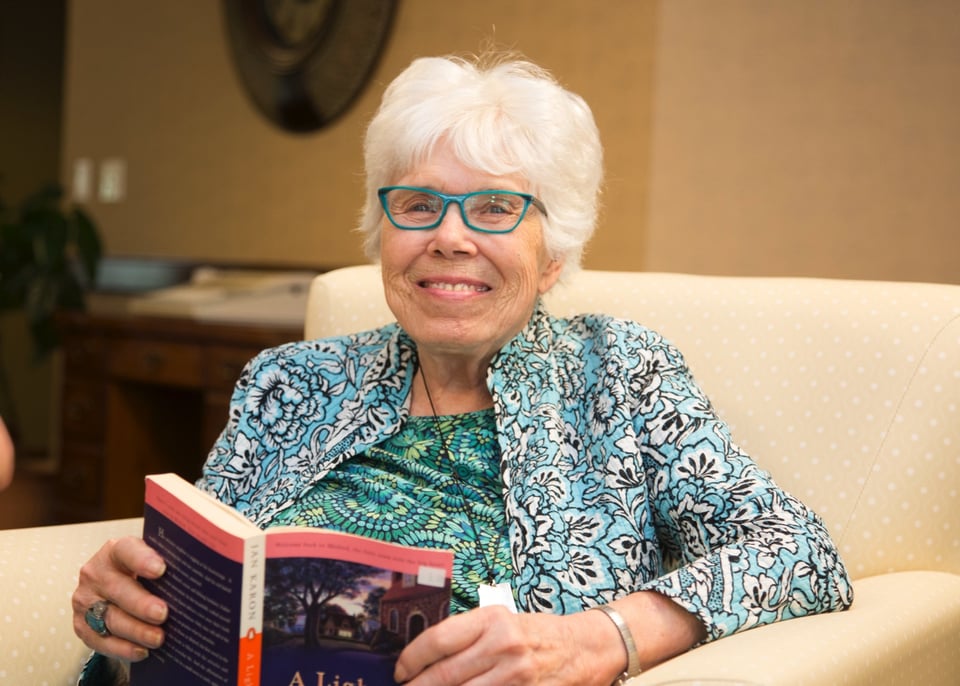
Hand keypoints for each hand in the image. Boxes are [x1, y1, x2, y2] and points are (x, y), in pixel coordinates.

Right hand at [72, 536, 168, 661]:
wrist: (113, 588)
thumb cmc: (139, 573)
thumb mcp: (149, 562)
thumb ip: (166, 567)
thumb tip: (193, 580)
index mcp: (115, 551)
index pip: (126, 550)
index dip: (142, 559)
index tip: (161, 570)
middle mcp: (95, 573)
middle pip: (117, 589)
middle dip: (141, 604)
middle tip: (163, 614)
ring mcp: (85, 600)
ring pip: (109, 618)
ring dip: (135, 630)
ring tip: (158, 638)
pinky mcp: (81, 624)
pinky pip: (100, 640)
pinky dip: (122, 648)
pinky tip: (141, 651)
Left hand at [394, 605, 625, 685]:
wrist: (584, 647)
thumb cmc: (536, 634)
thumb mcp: (501, 621)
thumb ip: (467, 637)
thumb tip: (425, 659)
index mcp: (492, 620)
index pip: (439, 640)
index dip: (412, 659)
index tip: (401, 671)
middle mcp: (503, 645)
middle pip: (445, 675)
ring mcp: (516, 676)